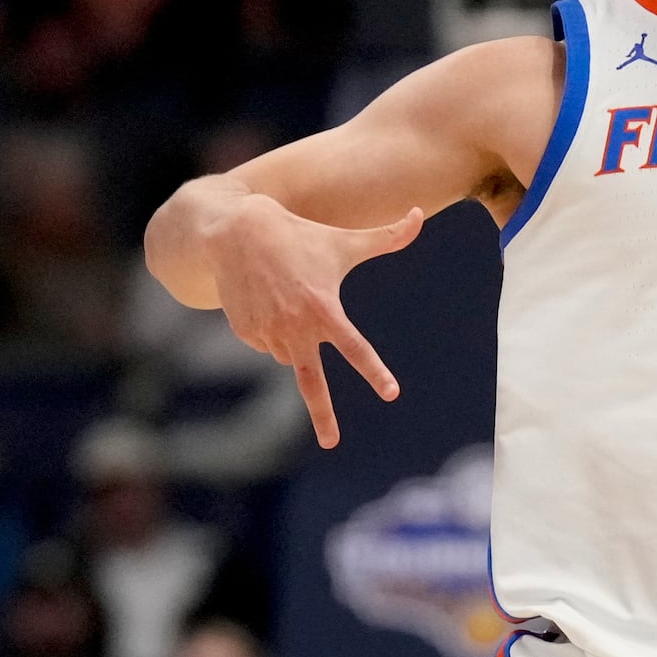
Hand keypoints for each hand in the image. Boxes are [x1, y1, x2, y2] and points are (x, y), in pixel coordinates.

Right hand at [207, 197, 424, 447]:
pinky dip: (274, 329)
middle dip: (322, 415)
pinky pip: (269, 342)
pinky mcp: (244, 333)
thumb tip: (419, 214)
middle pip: (311, 382)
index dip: (374, 371)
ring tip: (287, 294)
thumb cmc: (299, 235)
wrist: (236, 231)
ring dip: (295, 336)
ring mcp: (266, 333)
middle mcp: (294, 328)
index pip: (355, 348)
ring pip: (290, 352)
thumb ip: (388, 237)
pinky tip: (266, 300)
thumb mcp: (343, 240)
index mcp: (323, 309)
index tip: (391, 392)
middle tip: (332, 443)